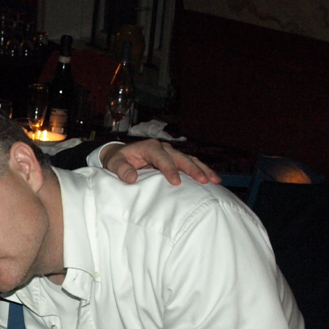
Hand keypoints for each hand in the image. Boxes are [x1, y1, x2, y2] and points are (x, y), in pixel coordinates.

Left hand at [103, 140, 220, 186]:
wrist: (120, 156)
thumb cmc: (117, 160)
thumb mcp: (114, 164)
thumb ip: (121, 169)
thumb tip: (131, 177)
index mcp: (149, 147)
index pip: (162, 157)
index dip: (170, 169)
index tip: (176, 181)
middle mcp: (163, 149)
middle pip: (181, 157)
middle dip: (193, 169)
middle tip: (204, 181)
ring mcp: (171, 154)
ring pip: (190, 160)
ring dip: (202, 169)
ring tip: (214, 180)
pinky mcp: (175, 161)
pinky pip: (191, 164)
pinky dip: (202, 170)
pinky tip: (213, 179)